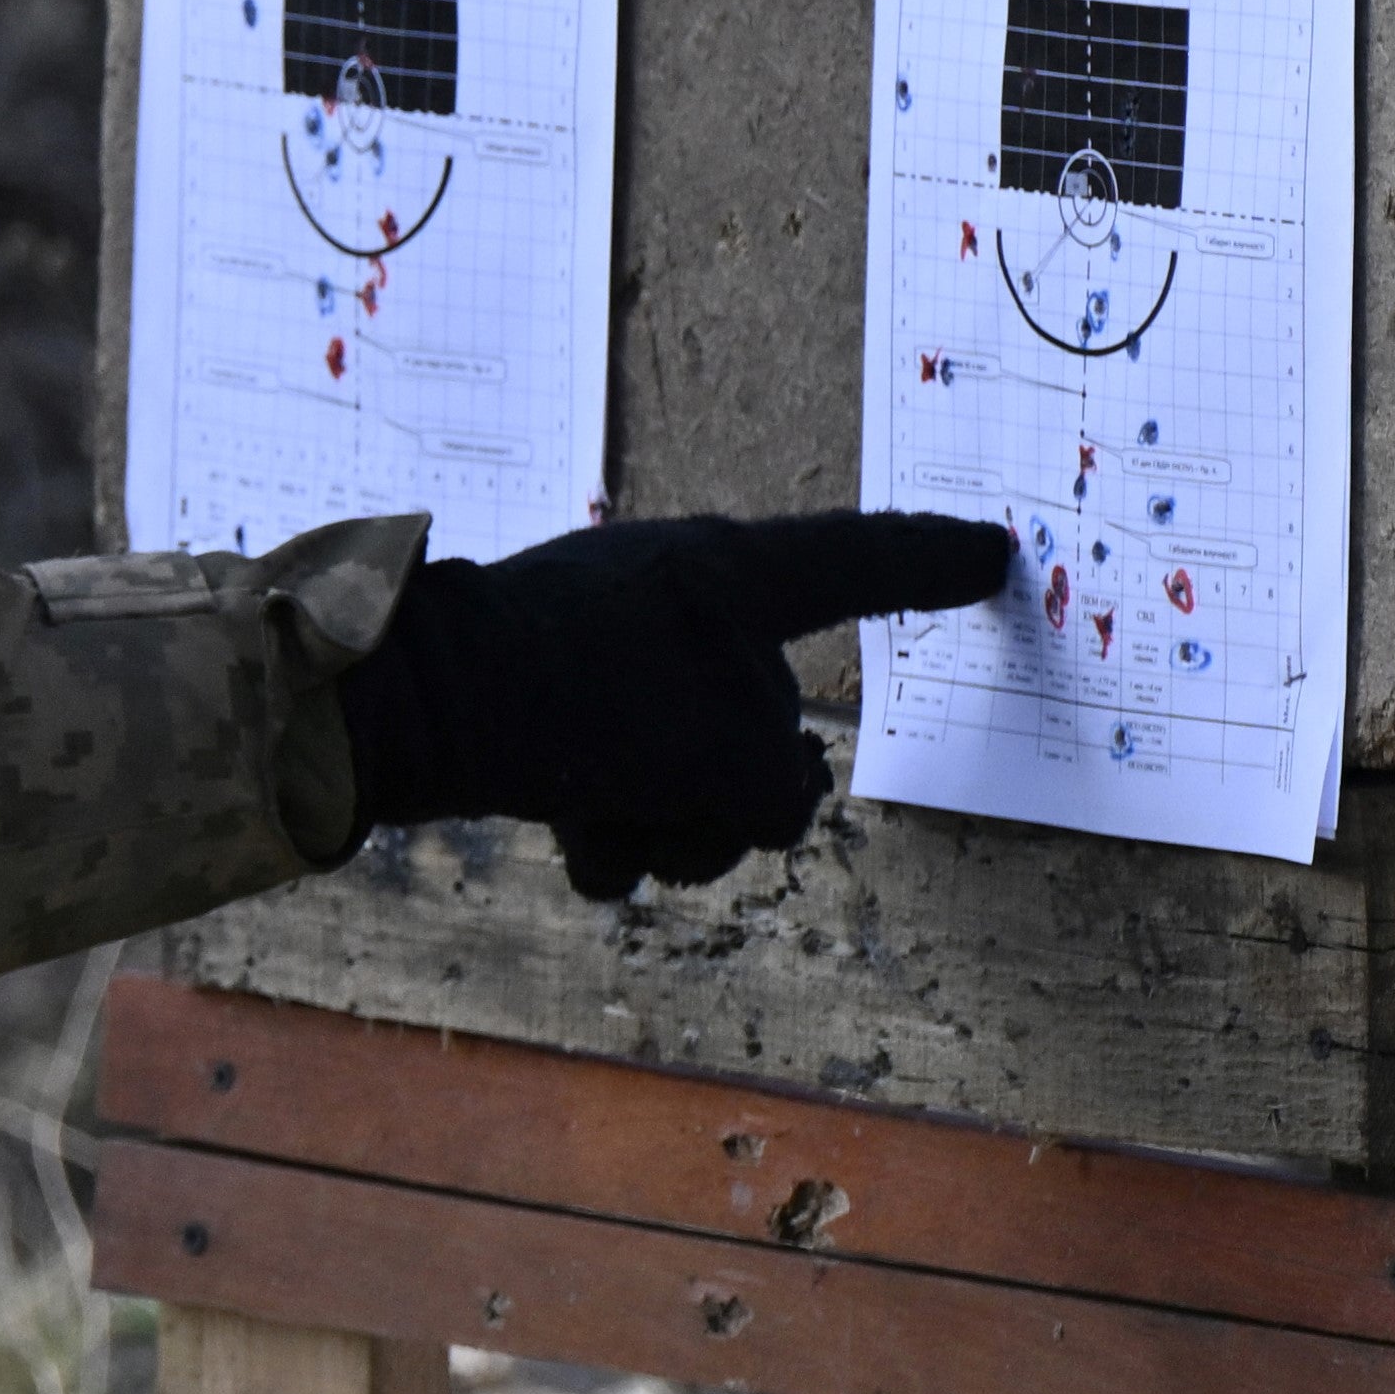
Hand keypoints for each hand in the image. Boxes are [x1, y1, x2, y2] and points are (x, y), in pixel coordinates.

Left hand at [330, 511, 1017, 899]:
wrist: (405, 712)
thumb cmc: (575, 709)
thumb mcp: (722, 760)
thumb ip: (781, 789)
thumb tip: (772, 798)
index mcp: (728, 576)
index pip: (859, 565)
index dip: (931, 565)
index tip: (989, 553)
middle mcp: (675, 599)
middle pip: (766, 723)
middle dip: (728, 801)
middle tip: (671, 820)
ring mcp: (608, 649)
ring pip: (689, 771)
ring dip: (664, 828)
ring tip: (606, 828)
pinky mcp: (550, 703)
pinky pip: (619, 782)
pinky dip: (605, 826)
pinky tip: (573, 840)